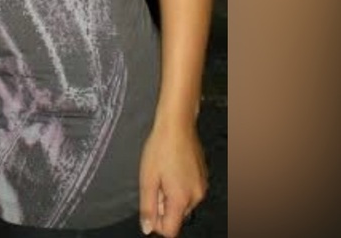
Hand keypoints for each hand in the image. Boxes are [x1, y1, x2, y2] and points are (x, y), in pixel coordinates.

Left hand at [139, 121, 207, 236]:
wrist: (177, 124)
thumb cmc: (160, 149)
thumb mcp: (147, 178)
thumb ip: (147, 206)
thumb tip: (147, 229)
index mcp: (181, 200)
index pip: (170, 230)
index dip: (156, 221)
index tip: (149, 202)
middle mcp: (196, 197)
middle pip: (176, 216)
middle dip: (163, 205)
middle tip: (154, 181)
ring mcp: (202, 186)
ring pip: (183, 203)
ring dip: (171, 194)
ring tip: (162, 172)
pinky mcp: (203, 176)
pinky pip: (189, 191)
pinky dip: (179, 185)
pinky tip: (172, 166)